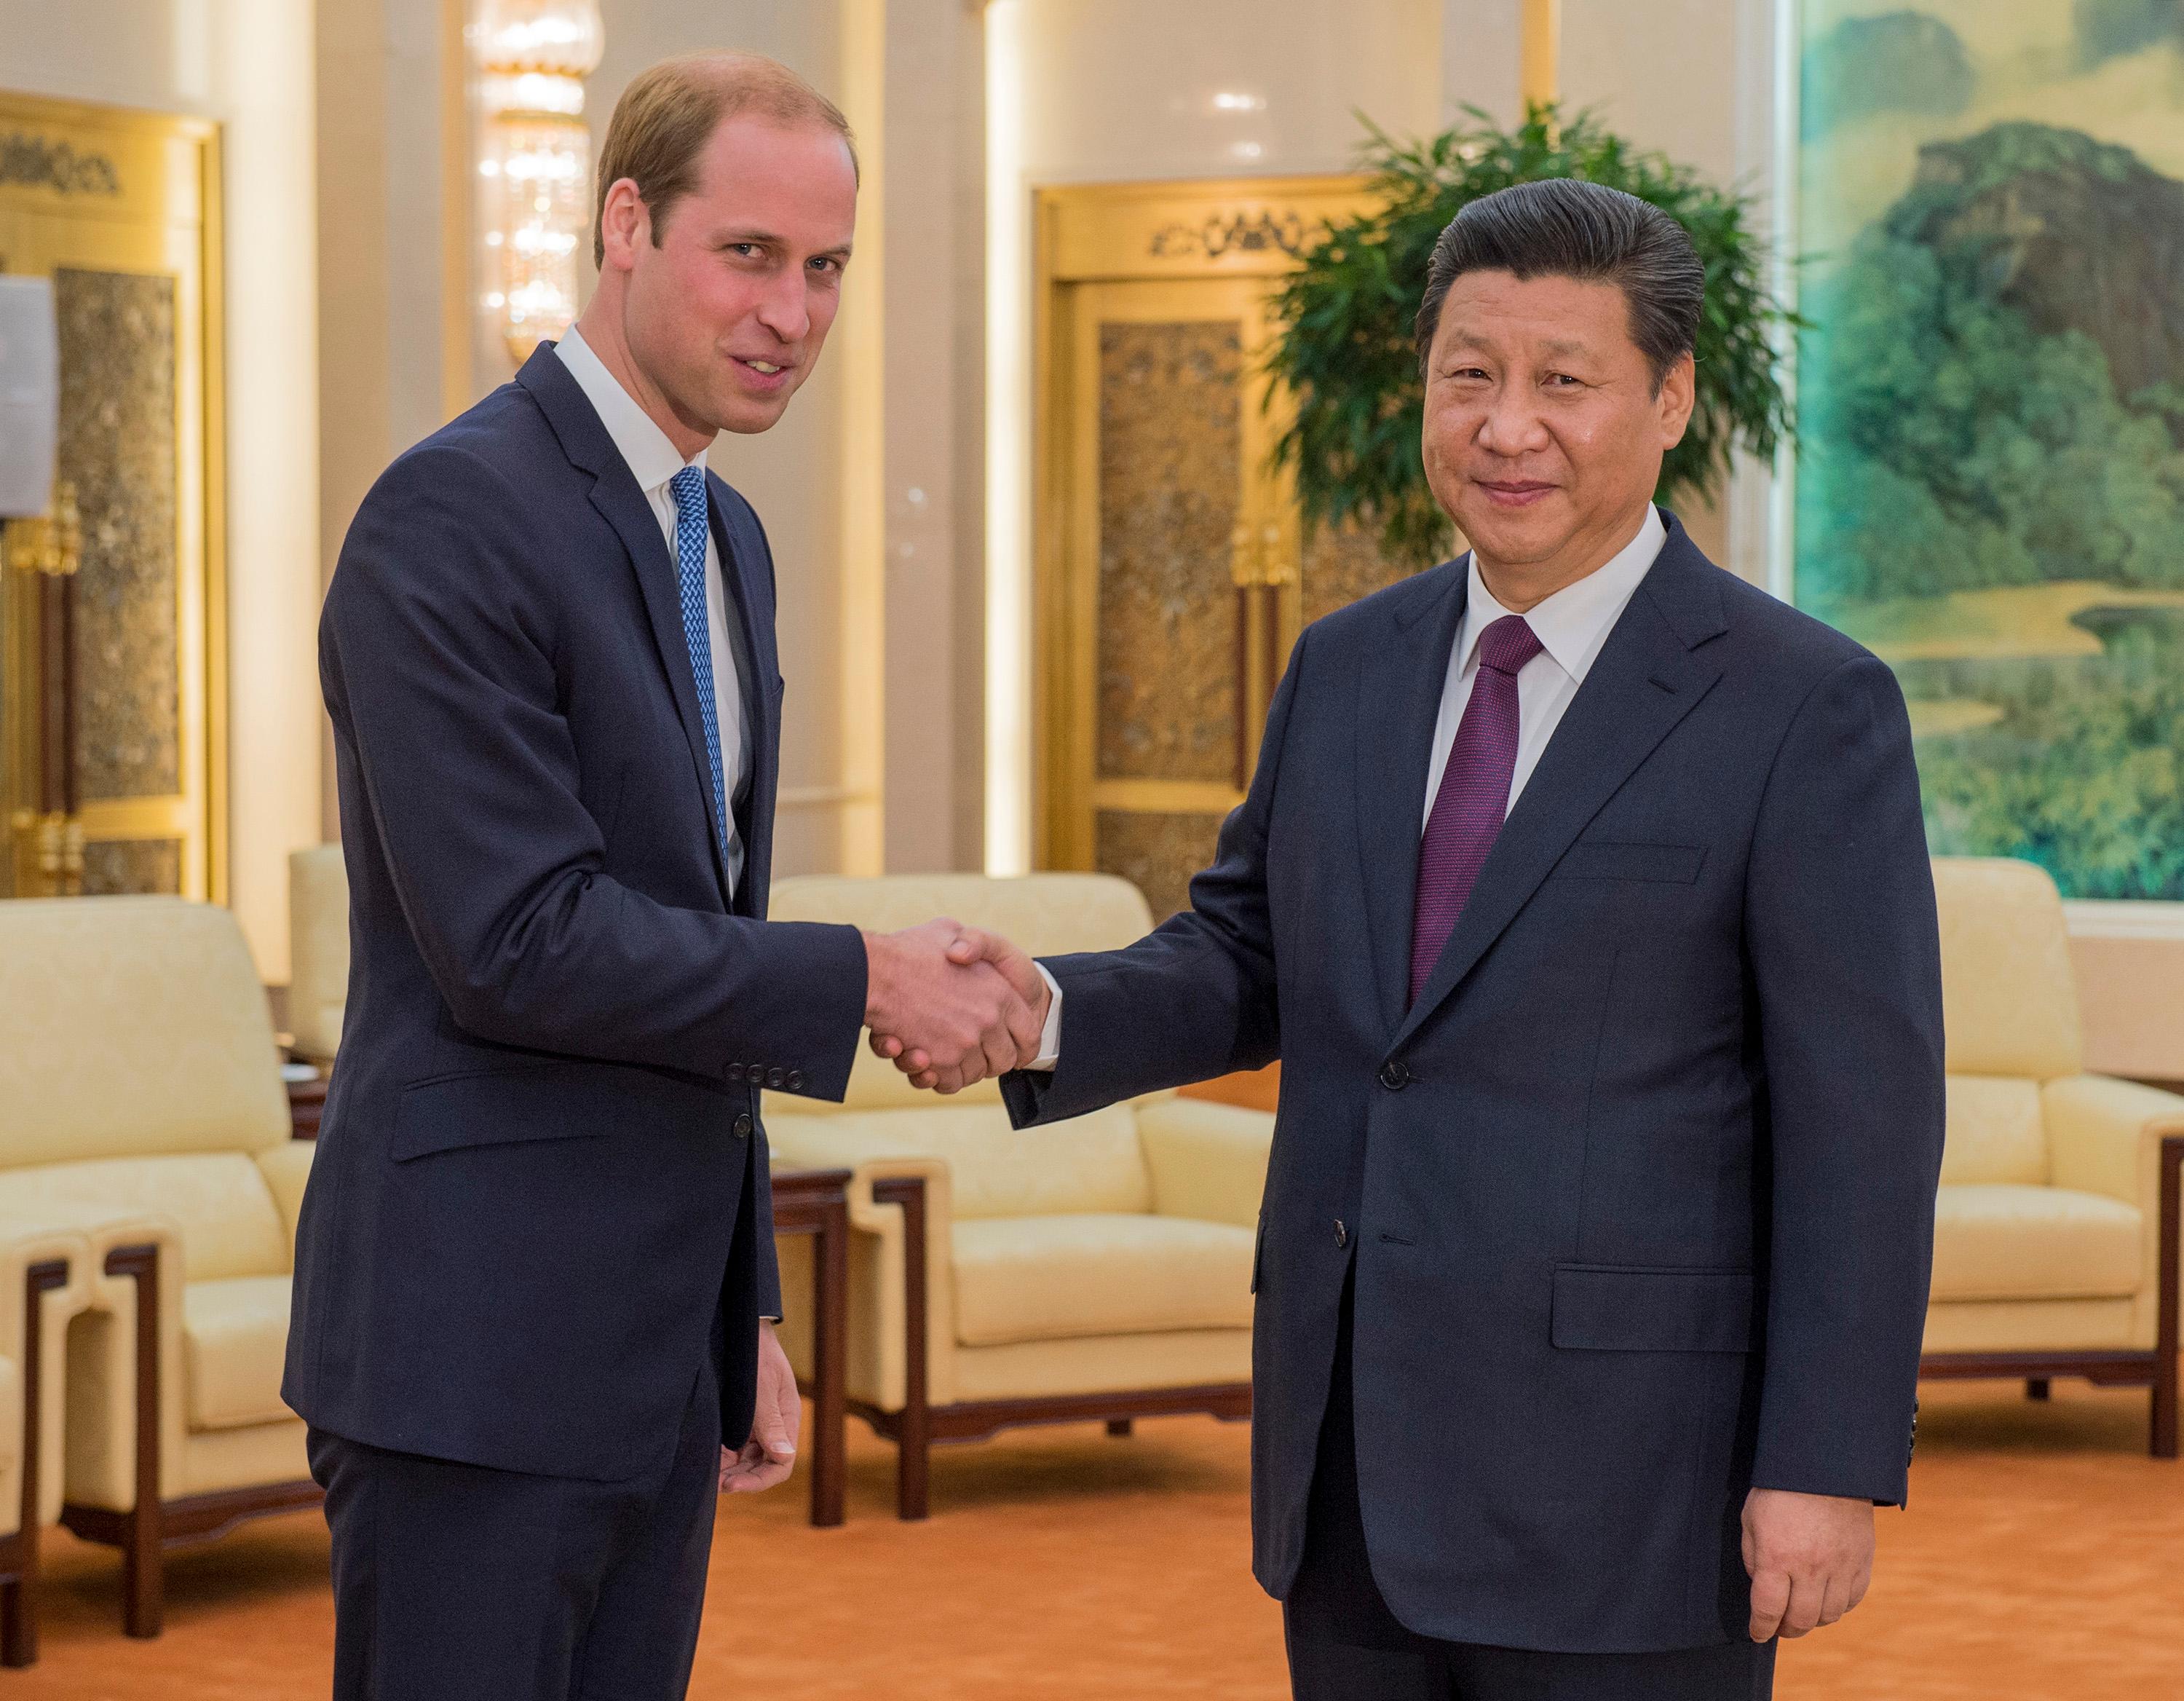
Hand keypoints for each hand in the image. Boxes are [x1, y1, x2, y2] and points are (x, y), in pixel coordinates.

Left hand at [719, 1320, 798, 1493]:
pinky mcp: (743, 1419)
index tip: (732, 1485)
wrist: (742, 1329)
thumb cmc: (755, 1355)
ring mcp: (759, 1424)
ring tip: (709, 1476)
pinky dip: (724, 1457)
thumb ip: (771, 1423)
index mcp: (787, 1419)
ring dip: (731, 1471)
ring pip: (748, 1460)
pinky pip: (736, 1447)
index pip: (781, 1463)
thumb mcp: (763, 1389)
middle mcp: (775, 1426)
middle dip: (742, 1479)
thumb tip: (784, 1456)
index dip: (759, 1480)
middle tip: (715, 1485)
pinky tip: (709, 1459)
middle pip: (764, 1466)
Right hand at [861, 919, 1041, 1092]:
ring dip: (961, 1069)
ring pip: (976, 1074)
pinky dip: (939, 1079)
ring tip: (944, 1055)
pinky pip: (950, 1083)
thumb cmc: (909, 949)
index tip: (1011, 1047)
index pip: (1029, 1033)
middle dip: (991, 1060)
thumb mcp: (950, 931)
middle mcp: (987, 1020)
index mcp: (1000, 992)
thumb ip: (969, 943)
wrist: (875, 970)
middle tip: (974, 1054)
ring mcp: (964, 1043)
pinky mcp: (939, 1061)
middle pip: (1005, 1060)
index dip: (1022, 1044)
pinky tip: (928, 1065)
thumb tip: (967, 952)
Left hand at [1743, 1487, 1873, 1640]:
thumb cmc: (1780, 1488)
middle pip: (1800, 1619)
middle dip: (1786, 1629)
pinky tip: (1827, 1600)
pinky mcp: (1862, 1561)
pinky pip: (1852, 1599)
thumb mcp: (1751, 1518)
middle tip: (1780, 1627)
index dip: (1760, 1627)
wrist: (1825, 1465)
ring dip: (1813, 1620)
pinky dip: (1839, 1606)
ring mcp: (1840, 1567)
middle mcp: (1810, 1568)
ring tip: (1803, 1614)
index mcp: (1777, 1557)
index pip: (1767, 1609)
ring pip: (1829, 1615)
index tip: (1757, 1633)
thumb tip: (1761, 1587)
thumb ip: (1754, 1556)